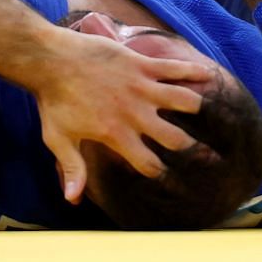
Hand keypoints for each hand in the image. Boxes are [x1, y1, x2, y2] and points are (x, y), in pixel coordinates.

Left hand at [27, 30, 213, 203]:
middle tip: (209, 156)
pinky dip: (193, 71)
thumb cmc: (54, 101)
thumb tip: (73, 200)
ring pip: (182, 100)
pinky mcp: (141, 64)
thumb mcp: (59, 140)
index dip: (162, 174)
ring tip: (207, 113)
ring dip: (196, 107)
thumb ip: (72, 169)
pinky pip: (174, 68)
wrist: (52, 60)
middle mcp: (135, 113)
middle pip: (174, 137)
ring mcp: (141, 87)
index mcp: (117, 134)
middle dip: (193, 149)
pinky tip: (209, 74)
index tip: (173, 178)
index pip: (148, 163)